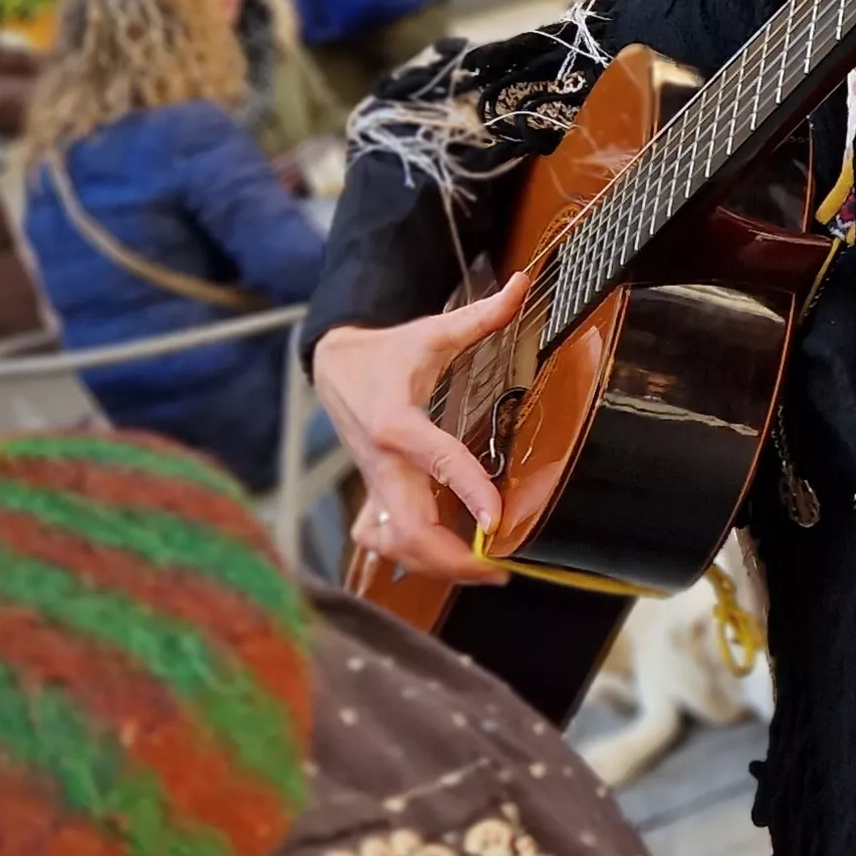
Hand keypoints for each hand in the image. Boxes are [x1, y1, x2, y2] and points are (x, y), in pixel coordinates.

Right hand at [316, 270, 533, 584]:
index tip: (497, 518)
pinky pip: (382, 541)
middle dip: (452, 557)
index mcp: (398, 422)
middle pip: (409, 528)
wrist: (332, 365)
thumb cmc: (387, 352)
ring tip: (481, 571)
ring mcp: (374, 483)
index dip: (468, 490)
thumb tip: (522, 283)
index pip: (436, 460)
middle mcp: (382, 462)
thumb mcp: (432, 330)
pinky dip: (407, 558)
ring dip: (434, 565)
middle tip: (499, 568)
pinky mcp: (372, 494)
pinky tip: (440, 561)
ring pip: (394, 544)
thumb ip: (481, 314)